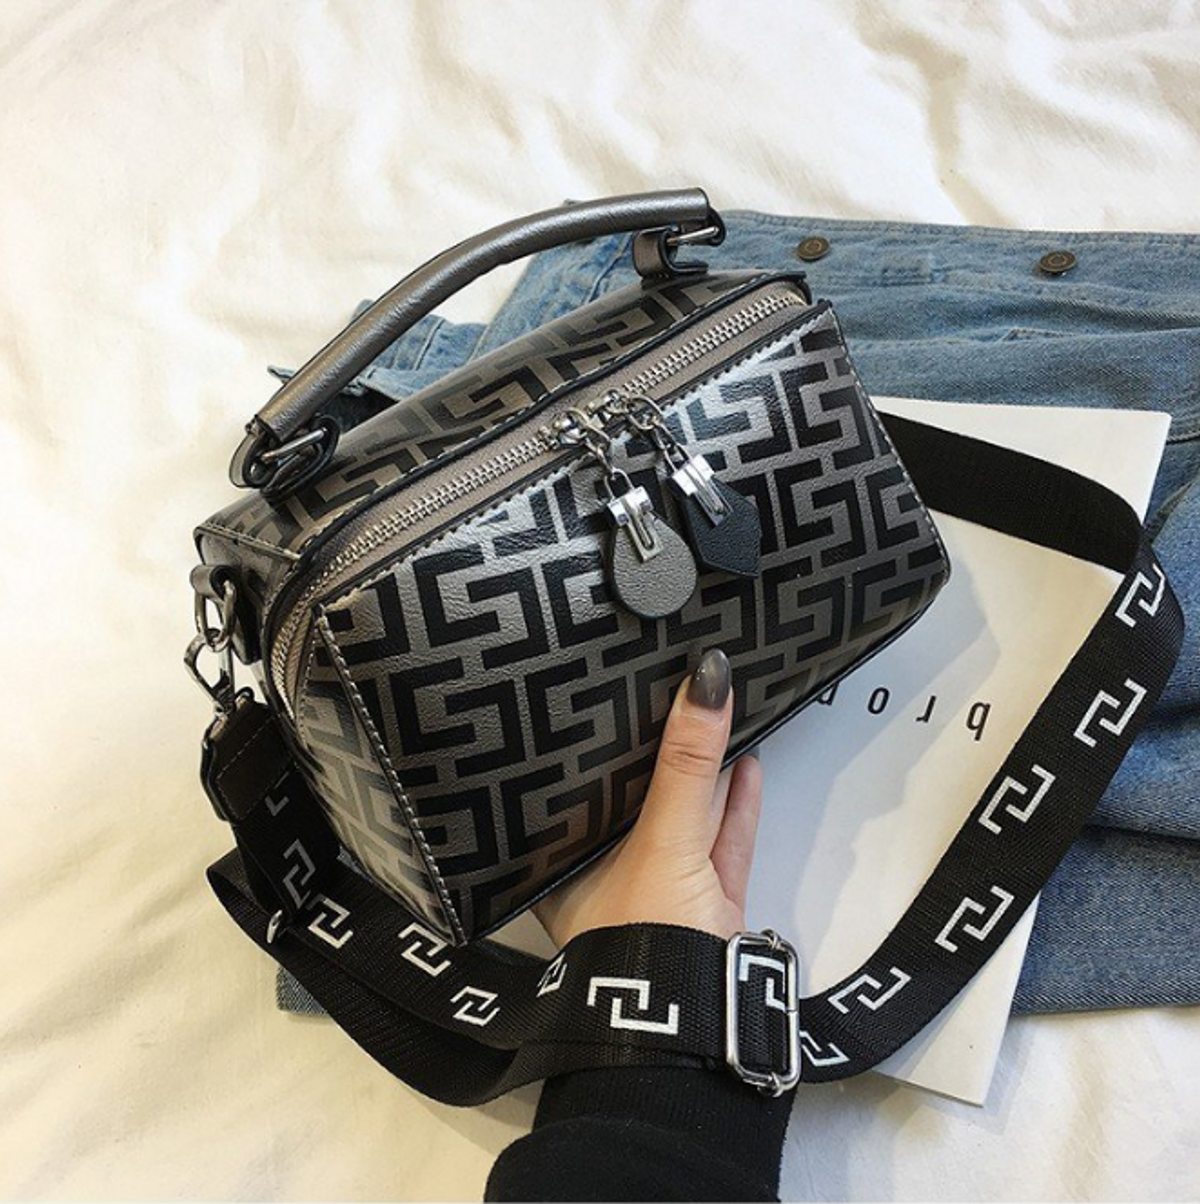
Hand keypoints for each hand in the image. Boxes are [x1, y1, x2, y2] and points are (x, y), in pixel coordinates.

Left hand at [534, 648, 763, 947]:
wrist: (697, 1025)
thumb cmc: (644, 936)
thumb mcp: (660, 840)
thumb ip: (685, 762)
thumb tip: (707, 677)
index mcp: (567, 865)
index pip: (575, 791)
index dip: (593, 743)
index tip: (604, 691)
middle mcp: (608, 875)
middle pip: (635, 798)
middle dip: (656, 750)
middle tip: (666, 686)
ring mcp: (662, 890)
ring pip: (683, 816)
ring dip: (703, 770)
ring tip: (711, 712)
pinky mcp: (708, 904)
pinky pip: (720, 841)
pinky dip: (735, 804)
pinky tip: (747, 762)